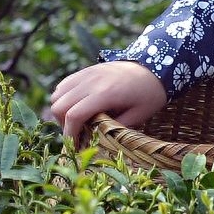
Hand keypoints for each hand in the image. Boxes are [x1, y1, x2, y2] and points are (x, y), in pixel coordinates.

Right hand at [46, 61, 166, 145]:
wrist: (156, 67)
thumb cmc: (150, 94)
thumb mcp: (138, 116)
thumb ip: (114, 128)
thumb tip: (93, 140)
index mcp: (106, 93)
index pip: (74, 115)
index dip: (70, 134)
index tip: (75, 147)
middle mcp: (92, 81)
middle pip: (60, 106)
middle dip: (64, 125)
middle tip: (77, 135)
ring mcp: (87, 73)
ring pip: (57, 95)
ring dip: (62, 111)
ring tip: (77, 121)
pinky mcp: (86, 70)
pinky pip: (63, 85)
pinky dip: (63, 98)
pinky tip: (77, 107)